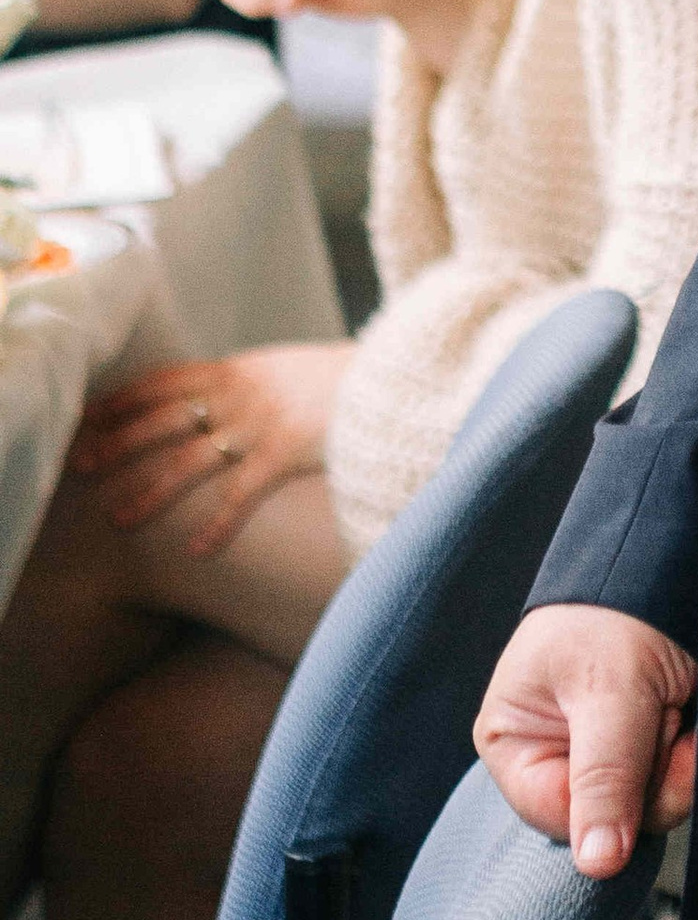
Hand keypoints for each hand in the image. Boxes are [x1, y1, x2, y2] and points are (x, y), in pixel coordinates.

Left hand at [70, 341, 344, 554]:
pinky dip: (218, 525)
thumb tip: (217, 403)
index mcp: (237, 368)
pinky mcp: (285, 452)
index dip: (123, 399)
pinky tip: (197, 550)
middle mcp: (239, 393)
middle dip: (119, 443)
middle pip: (163, 420)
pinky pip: (241, 495)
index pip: (164, 380)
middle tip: (81, 465)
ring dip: (150, 490)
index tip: (89, 416)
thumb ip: (249, 385)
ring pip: (189, 460)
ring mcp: (259, 423)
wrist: (394, 375)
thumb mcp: (286, 369)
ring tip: (119, 518)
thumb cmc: (344, 378)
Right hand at [476, 604, 697, 876]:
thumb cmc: (620, 607)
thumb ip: (604, 776)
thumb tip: (596, 865)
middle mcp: (555, 754)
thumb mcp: (610, 690)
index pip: (562, 820)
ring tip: (677, 700)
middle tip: (666, 713)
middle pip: (612, 819)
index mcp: (515, 741)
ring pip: (650, 803)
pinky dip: (695, 750)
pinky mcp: (647, 745)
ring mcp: (605, 752)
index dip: (612, 805)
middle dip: (653, 774)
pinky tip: (691, 710)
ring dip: (680, 759)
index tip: (646, 755)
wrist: (675, 548)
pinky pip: (677, 780)